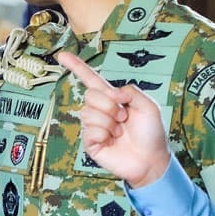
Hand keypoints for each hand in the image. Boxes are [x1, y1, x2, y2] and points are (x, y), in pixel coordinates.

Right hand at [55, 51, 170, 186]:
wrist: (151, 160)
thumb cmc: (151, 134)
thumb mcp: (148, 105)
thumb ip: (130, 91)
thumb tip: (112, 94)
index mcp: (112, 99)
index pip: (90, 79)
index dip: (77, 67)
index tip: (62, 55)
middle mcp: (100, 111)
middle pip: (90, 95)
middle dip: (110, 105)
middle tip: (124, 118)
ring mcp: (94, 127)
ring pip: (88, 113)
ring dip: (109, 122)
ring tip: (120, 131)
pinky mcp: (91, 143)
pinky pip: (90, 130)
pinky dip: (104, 134)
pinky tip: (113, 141)